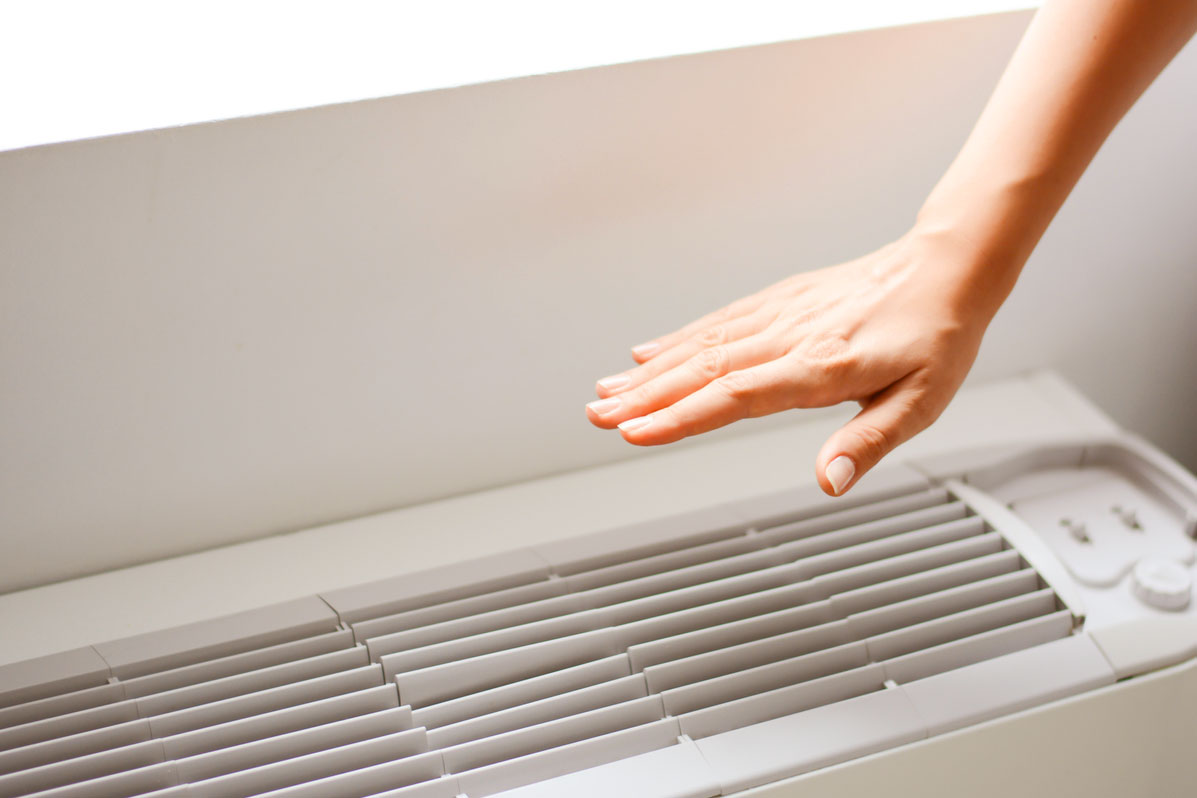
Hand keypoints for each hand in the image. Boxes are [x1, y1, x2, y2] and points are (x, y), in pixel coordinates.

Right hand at [585, 230, 993, 495]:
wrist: (945, 268)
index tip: (636, 432)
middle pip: (704, 369)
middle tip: (598, 417)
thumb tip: (828, 482)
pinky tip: (647, 352)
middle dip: (646, 397)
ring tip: (606, 393)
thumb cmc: (936, 338)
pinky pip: (718, 321)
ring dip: (650, 371)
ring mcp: (780, 315)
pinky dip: (677, 339)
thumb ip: (867, 442)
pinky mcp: (778, 301)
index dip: (682, 416)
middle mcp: (791, 337)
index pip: (737, 396)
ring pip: (702, 344)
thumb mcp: (920, 402)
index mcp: (822, 367)